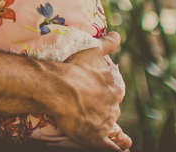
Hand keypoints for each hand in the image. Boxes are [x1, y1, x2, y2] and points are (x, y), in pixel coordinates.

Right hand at [48, 34, 129, 149]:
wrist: (56, 88)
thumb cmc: (72, 68)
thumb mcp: (92, 51)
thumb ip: (107, 44)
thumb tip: (118, 35)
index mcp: (112, 88)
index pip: (114, 93)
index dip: (105, 93)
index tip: (96, 92)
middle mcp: (112, 105)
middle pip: (112, 109)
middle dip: (104, 109)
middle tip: (89, 107)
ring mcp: (105, 122)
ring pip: (109, 126)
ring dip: (104, 126)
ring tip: (92, 124)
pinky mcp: (96, 137)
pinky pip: (110, 147)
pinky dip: (115, 149)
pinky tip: (117, 149)